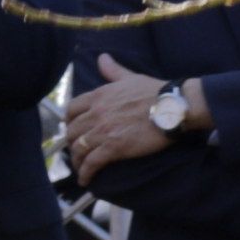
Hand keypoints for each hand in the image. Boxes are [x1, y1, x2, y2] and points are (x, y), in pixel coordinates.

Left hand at [64, 54, 189, 176]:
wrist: (171, 107)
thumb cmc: (155, 92)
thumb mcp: (130, 77)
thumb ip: (113, 70)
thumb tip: (102, 58)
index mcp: (99, 96)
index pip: (71, 109)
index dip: (68, 121)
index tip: (72, 128)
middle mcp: (96, 113)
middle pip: (72, 131)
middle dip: (72, 143)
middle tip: (77, 151)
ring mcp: (103, 131)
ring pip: (78, 149)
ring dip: (77, 161)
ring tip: (80, 168)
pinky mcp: (113, 148)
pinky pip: (91, 163)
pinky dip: (85, 174)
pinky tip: (86, 181)